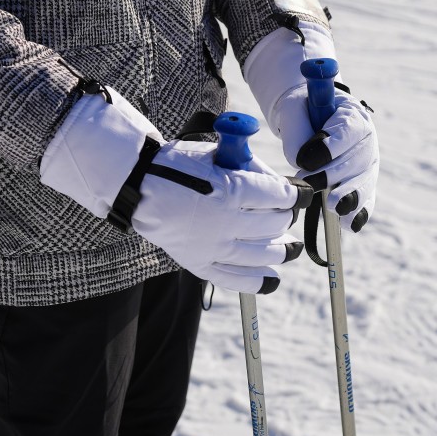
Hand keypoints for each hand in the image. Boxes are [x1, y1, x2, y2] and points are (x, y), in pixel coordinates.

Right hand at [40, 84, 310, 293]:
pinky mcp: (200, 264)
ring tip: (288, 246)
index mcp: (231, 190)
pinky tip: (272, 279)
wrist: (139, 189)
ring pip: (264, 254)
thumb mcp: (214, 155)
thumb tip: (277, 184)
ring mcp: (214, 247)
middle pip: (274, 226)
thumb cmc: (178, 166)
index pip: (278, 197)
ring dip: (281, 249)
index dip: (293, 195)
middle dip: (285, 218)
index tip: (297, 195)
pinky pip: (236, 279)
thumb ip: (247, 166)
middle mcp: (226, 222)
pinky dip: (258, 281)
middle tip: (284, 214)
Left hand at [273, 85, 376, 231]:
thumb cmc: (302, 112)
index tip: (305, 161)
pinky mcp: (364, 182)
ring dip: (349, 196)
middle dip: (332, 176)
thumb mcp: (294, 110)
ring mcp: (369, 163)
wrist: (310, 117)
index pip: (348, 132)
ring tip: (335, 207)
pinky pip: (366, 198)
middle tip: (307, 183)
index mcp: (354, 115)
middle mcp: (368, 139)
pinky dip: (360, 212)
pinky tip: (351, 224)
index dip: (329, 148)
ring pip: (364, 181)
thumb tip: (302, 163)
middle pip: (357, 160)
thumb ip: (297, 132)